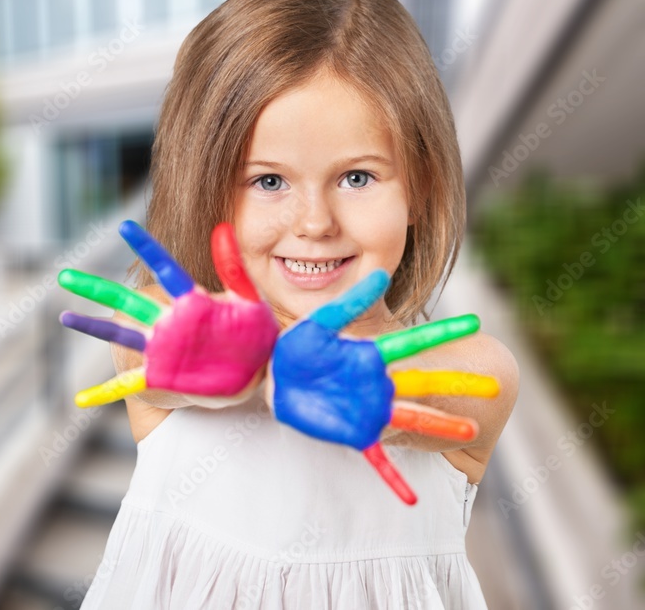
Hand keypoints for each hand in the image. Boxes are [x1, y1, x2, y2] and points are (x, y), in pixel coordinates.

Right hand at [59, 220, 277, 407]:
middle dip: (96, 288)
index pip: (165, 269)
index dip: (146, 249)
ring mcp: (158, 350)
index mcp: (190, 303)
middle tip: (66, 276)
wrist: (247, 380)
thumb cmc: (250, 339)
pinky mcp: (157, 377)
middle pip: (126, 301)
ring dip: (91, 326)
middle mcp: (166, 323)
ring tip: (65, 317)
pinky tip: (81, 400)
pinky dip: (103, 393)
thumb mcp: (250, 303)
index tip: (125, 227)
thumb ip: (235, 269)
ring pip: (118, 334)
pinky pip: (125, 385)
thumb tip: (221, 228)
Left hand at [269, 270, 498, 504]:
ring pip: (412, 419)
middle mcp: (380, 383)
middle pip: (425, 383)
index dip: (443, 332)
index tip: (473, 322)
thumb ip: (350, 303)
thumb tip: (381, 276)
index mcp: (372, 354)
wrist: (278, 379)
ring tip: (471, 432)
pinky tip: (410, 499)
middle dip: (458, 385)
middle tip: (495, 387)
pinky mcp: (356, 433)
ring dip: (441, 426)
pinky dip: (393, 479)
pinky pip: (377, 459)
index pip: (414, 341)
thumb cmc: (301, 349)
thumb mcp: (321, 322)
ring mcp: (372, 410)